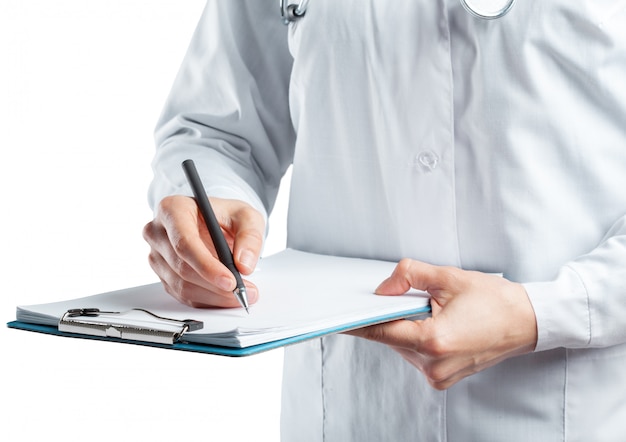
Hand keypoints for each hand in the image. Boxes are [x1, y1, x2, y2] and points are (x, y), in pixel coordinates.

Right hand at [142, 195, 264, 307]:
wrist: (215, 223)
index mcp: (172, 209)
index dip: (207, 265)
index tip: (230, 280)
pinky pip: (182, 294)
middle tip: (242, 291)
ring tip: (240, 294)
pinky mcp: (163, 274)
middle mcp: (158, 232)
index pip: (184, 242)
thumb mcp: (246, 216)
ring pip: (182, 285)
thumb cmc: (225, 215)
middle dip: (215, 285)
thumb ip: (249, 237)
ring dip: (213, 295)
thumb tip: (244, 264)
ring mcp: (157, 255)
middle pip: (182, 266)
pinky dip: (207, 299)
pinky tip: (225, 296)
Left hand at [348, 259, 537, 389]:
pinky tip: (433, 322)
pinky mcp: (442, 378)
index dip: (357, 321)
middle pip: (390, 337)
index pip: (380, 331)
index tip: (339, 314)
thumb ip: (410, 275)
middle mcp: (433, 365)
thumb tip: (384, 287)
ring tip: (430, 310)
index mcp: (433, 341)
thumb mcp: (448, 277)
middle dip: (390, 315)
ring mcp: (438, 375)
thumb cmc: (494, 300)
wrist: (526, 323)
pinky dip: (415, 337)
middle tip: (401, 296)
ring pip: (401, 346)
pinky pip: (414, 354)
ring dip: (405, 326)